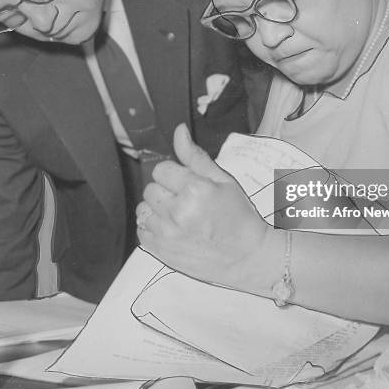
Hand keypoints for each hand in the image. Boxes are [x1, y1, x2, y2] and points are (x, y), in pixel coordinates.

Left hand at [136, 123, 270, 286]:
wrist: (247, 257)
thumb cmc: (239, 217)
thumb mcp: (223, 181)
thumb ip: (195, 156)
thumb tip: (179, 131)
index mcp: (194, 190)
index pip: (161, 169)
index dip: (174, 174)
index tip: (187, 184)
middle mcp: (177, 212)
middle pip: (150, 188)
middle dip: (165, 191)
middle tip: (186, 201)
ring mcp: (167, 234)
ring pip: (143, 209)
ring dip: (157, 210)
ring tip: (178, 216)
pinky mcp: (161, 252)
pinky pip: (141, 231)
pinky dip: (153, 228)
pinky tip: (172, 229)